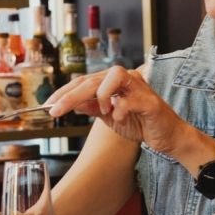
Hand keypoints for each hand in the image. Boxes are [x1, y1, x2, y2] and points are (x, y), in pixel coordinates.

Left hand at [46, 66, 187, 153]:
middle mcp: (126, 78)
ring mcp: (139, 87)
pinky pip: (129, 100)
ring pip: (113, 77)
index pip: (84, 82)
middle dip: (70, 95)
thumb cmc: (140, 124)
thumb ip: (92, 107)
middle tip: (55, 110)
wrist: (166, 137)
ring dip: (101, 96)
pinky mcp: (149, 101)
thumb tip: (71, 103)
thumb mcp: (109, 117)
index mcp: (114, 81)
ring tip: (103, 112)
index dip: (64, 92)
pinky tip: (121, 119)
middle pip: (93, 80)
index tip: (48, 105)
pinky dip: (120, 111)